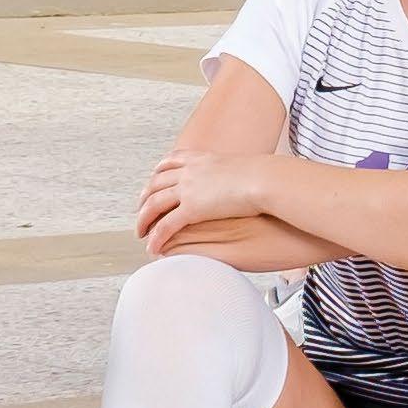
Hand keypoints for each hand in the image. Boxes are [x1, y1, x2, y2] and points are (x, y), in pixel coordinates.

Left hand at [137, 148, 267, 250]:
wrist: (266, 179)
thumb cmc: (265, 176)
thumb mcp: (243, 166)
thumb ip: (234, 172)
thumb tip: (242, 176)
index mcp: (201, 159)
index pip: (170, 161)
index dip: (158, 172)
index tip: (154, 181)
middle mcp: (189, 172)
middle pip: (155, 183)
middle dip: (144, 198)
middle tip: (140, 211)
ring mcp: (188, 189)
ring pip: (153, 205)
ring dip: (143, 220)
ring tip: (141, 233)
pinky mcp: (192, 208)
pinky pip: (166, 225)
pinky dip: (156, 237)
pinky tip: (153, 248)